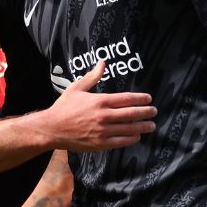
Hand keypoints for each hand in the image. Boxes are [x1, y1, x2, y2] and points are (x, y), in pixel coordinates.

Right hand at [35, 60, 156, 151]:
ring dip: (143, 127)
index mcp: (100, 101)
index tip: (149, 99)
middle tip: (154, 112)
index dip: (141, 99)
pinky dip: (131, 139)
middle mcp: (104, 116)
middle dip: (146, 112)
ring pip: (129, 129)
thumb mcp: (77, 88)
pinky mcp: (100, 143)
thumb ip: (92, 76)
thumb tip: (102, 62)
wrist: (52, 129)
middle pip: (132, 114)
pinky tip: (137, 136)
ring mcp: (103, 131)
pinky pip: (121, 141)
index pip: (127, 99)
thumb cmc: (63, 107)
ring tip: (151, 125)